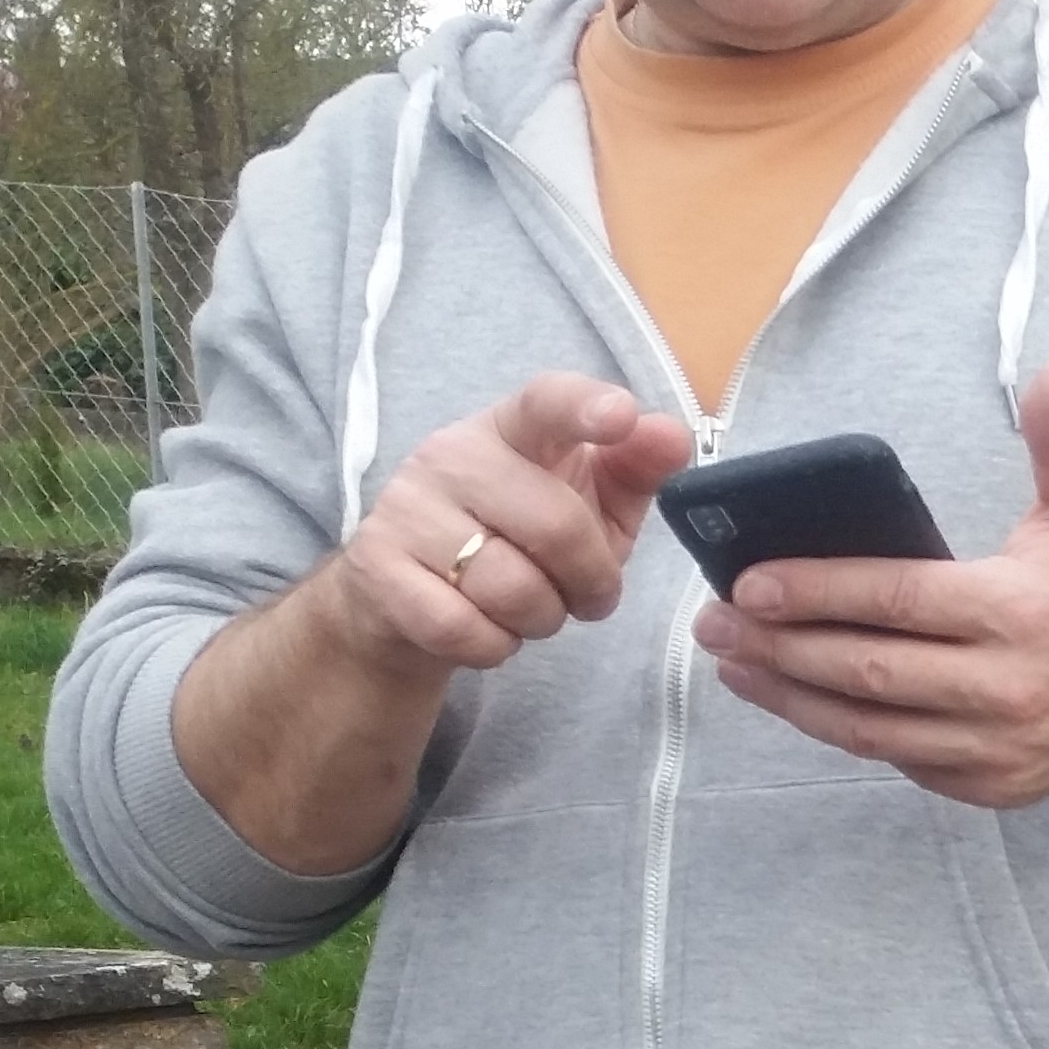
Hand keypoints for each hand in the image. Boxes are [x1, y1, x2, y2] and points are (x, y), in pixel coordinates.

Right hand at [328, 372, 691, 681]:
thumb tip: (672, 435)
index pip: (545, 402)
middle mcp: (450, 455)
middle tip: (587, 597)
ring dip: (542, 619)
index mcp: (510, 429)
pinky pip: (465, 629)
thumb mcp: (588, 505)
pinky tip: (483, 627)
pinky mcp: (376, 568)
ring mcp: (406, 509)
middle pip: (557, 526)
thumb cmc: (517, 543)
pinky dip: (493, 646)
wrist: (407, 599)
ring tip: (529, 608)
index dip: (584, 408)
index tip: (620, 415)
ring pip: (512, 588)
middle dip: (591, 582)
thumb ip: (632, 470)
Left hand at [692, 361, 1048, 807]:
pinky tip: (798, 702)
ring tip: (735, 663)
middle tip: (714, 621)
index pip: (896, 599)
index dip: (817, 590)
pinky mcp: (994, 786)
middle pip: (867, 669)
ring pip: (871, 726)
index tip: (750, 580)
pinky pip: (900, 759)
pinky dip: (843, 732)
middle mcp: (1006, 686)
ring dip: (792, 697)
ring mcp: (998, 745)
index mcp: (1019, 610)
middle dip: (780, 645)